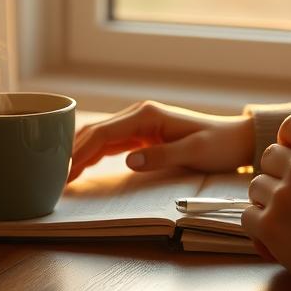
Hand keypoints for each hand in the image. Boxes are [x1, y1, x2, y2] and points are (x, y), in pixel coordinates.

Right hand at [66, 100, 253, 182]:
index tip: (65, 171)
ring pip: (99, 137)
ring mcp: (139, 123)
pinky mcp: (142, 134)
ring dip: (80, 153)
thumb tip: (128, 161)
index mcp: (147, 115)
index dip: (81, 152)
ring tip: (61, 174)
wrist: (236, 139)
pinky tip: (81, 166)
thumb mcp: (194, 153)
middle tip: (54, 176)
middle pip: (95, 132)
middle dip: (73, 152)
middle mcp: (139, 114)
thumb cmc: (219, 145)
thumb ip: (161, 156)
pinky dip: (94, 154)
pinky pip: (111, 143)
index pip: (103, 133)